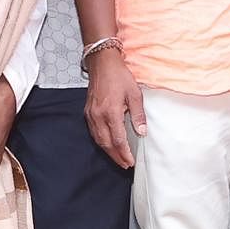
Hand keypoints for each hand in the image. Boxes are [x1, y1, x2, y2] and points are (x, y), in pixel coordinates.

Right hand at [84, 48, 144, 167]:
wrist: (102, 63)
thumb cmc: (119, 76)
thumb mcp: (134, 94)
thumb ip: (138, 115)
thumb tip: (142, 132)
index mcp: (111, 112)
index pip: (118, 140)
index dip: (124, 153)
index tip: (131, 162)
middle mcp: (98, 116)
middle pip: (106, 144)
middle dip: (116, 157)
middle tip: (125, 165)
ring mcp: (91, 115)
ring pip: (98, 140)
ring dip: (108, 152)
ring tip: (118, 159)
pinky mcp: (88, 112)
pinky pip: (94, 132)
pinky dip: (101, 142)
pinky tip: (108, 145)